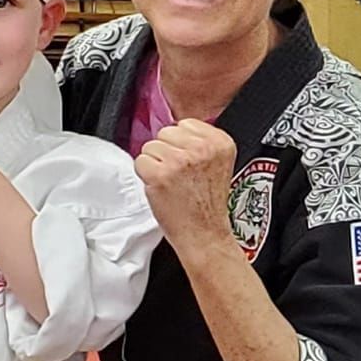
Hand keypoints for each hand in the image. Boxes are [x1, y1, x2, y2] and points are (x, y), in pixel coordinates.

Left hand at [134, 120, 238, 263]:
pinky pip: (139, 162)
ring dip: (155, 165)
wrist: (205, 236)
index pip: (185, 124)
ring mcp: (180, 160)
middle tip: (179, 177)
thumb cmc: (207, 206)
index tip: (190, 165)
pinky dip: (145, 176)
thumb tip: (174, 130)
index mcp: (221, 142)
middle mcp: (202, 148)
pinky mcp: (160, 174)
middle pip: (166, 132)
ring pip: (150, 146)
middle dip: (167, 153)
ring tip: (172, 184)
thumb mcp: (216, 164)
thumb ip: (201, 143)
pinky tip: (162, 189)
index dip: (181, 145)